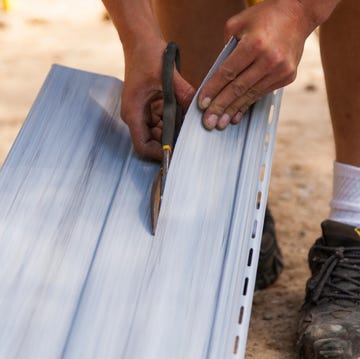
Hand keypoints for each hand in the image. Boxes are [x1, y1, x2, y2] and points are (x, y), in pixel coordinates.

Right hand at [121, 39, 194, 159]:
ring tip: (187, 120)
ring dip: (173, 129)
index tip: (176, 151)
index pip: (142, 146)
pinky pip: (163, 120)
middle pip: (153, 141)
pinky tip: (183, 111)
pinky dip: (174, 119)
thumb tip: (197, 109)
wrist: (140, 40)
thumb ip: (182, 93)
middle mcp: (136, 115)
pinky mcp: (151, 106)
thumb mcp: (166, 74)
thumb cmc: (146, 54)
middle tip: (189, 135)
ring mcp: (144, 111)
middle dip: (170, 140)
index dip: (158, 153)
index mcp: (133, 112)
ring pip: (160, 132)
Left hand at [198, 0, 313, 129]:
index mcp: (254, 44)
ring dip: (233, 110)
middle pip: (238, 88)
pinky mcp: (287, 76)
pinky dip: (247, 105)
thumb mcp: (238, 25)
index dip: (213, 90)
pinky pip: (261, 94)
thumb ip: (225, 50)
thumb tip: (215, 77)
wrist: (299, 13)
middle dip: (220, 107)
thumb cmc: (264, 17)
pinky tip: (236, 115)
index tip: (202, 104)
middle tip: (208, 122)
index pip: (227, 72)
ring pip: (250, 95)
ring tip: (220, 123)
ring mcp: (280, 70)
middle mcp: (269, 59)